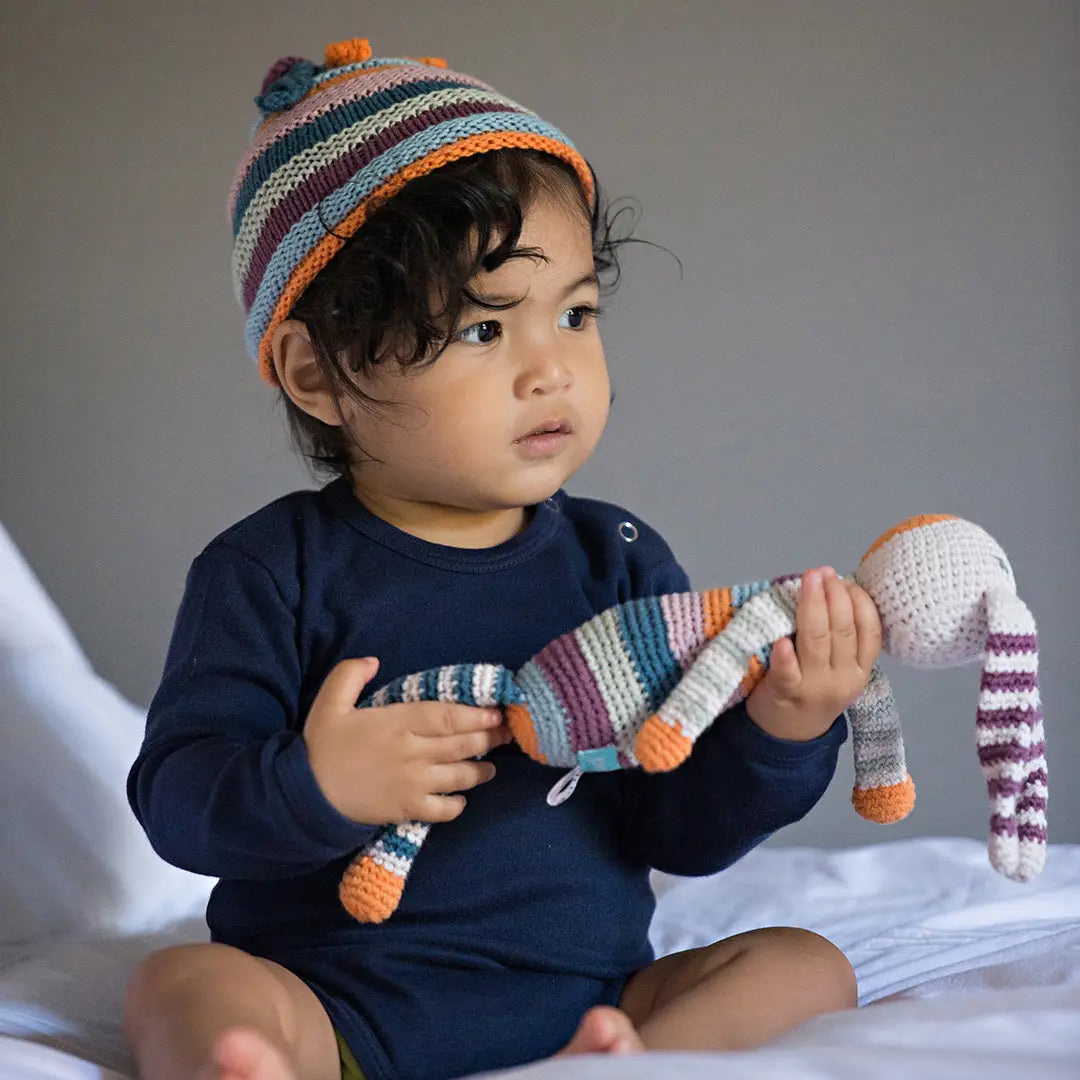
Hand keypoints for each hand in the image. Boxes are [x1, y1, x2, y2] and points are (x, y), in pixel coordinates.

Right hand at [302, 657, 512, 824]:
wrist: (305, 795)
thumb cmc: (321, 746)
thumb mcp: (329, 702)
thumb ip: (350, 674)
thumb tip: (374, 660)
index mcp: (398, 722)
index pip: (450, 716)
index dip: (478, 715)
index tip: (496, 712)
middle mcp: (413, 752)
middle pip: (463, 744)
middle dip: (489, 738)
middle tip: (506, 734)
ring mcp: (414, 783)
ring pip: (460, 776)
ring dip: (481, 770)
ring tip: (492, 766)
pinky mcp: (408, 809)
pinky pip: (444, 809)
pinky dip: (458, 803)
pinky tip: (462, 797)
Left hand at [745, 567, 881, 740]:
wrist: (788, 734)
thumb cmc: (813, 687)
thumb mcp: (839, 666)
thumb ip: (839, 635)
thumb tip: (831, 582)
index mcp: (861, 669)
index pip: (871, 631)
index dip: (860, 601)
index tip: (845, 580)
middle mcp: (844, 678)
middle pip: (844, 631)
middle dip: (835, 596)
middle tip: (822, 573)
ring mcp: (815, 687)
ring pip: (817, 641)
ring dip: (813, 607)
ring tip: (808, 581)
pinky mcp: (786, 693)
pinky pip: (788, 672)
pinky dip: (786, 655)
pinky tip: (782, 638)